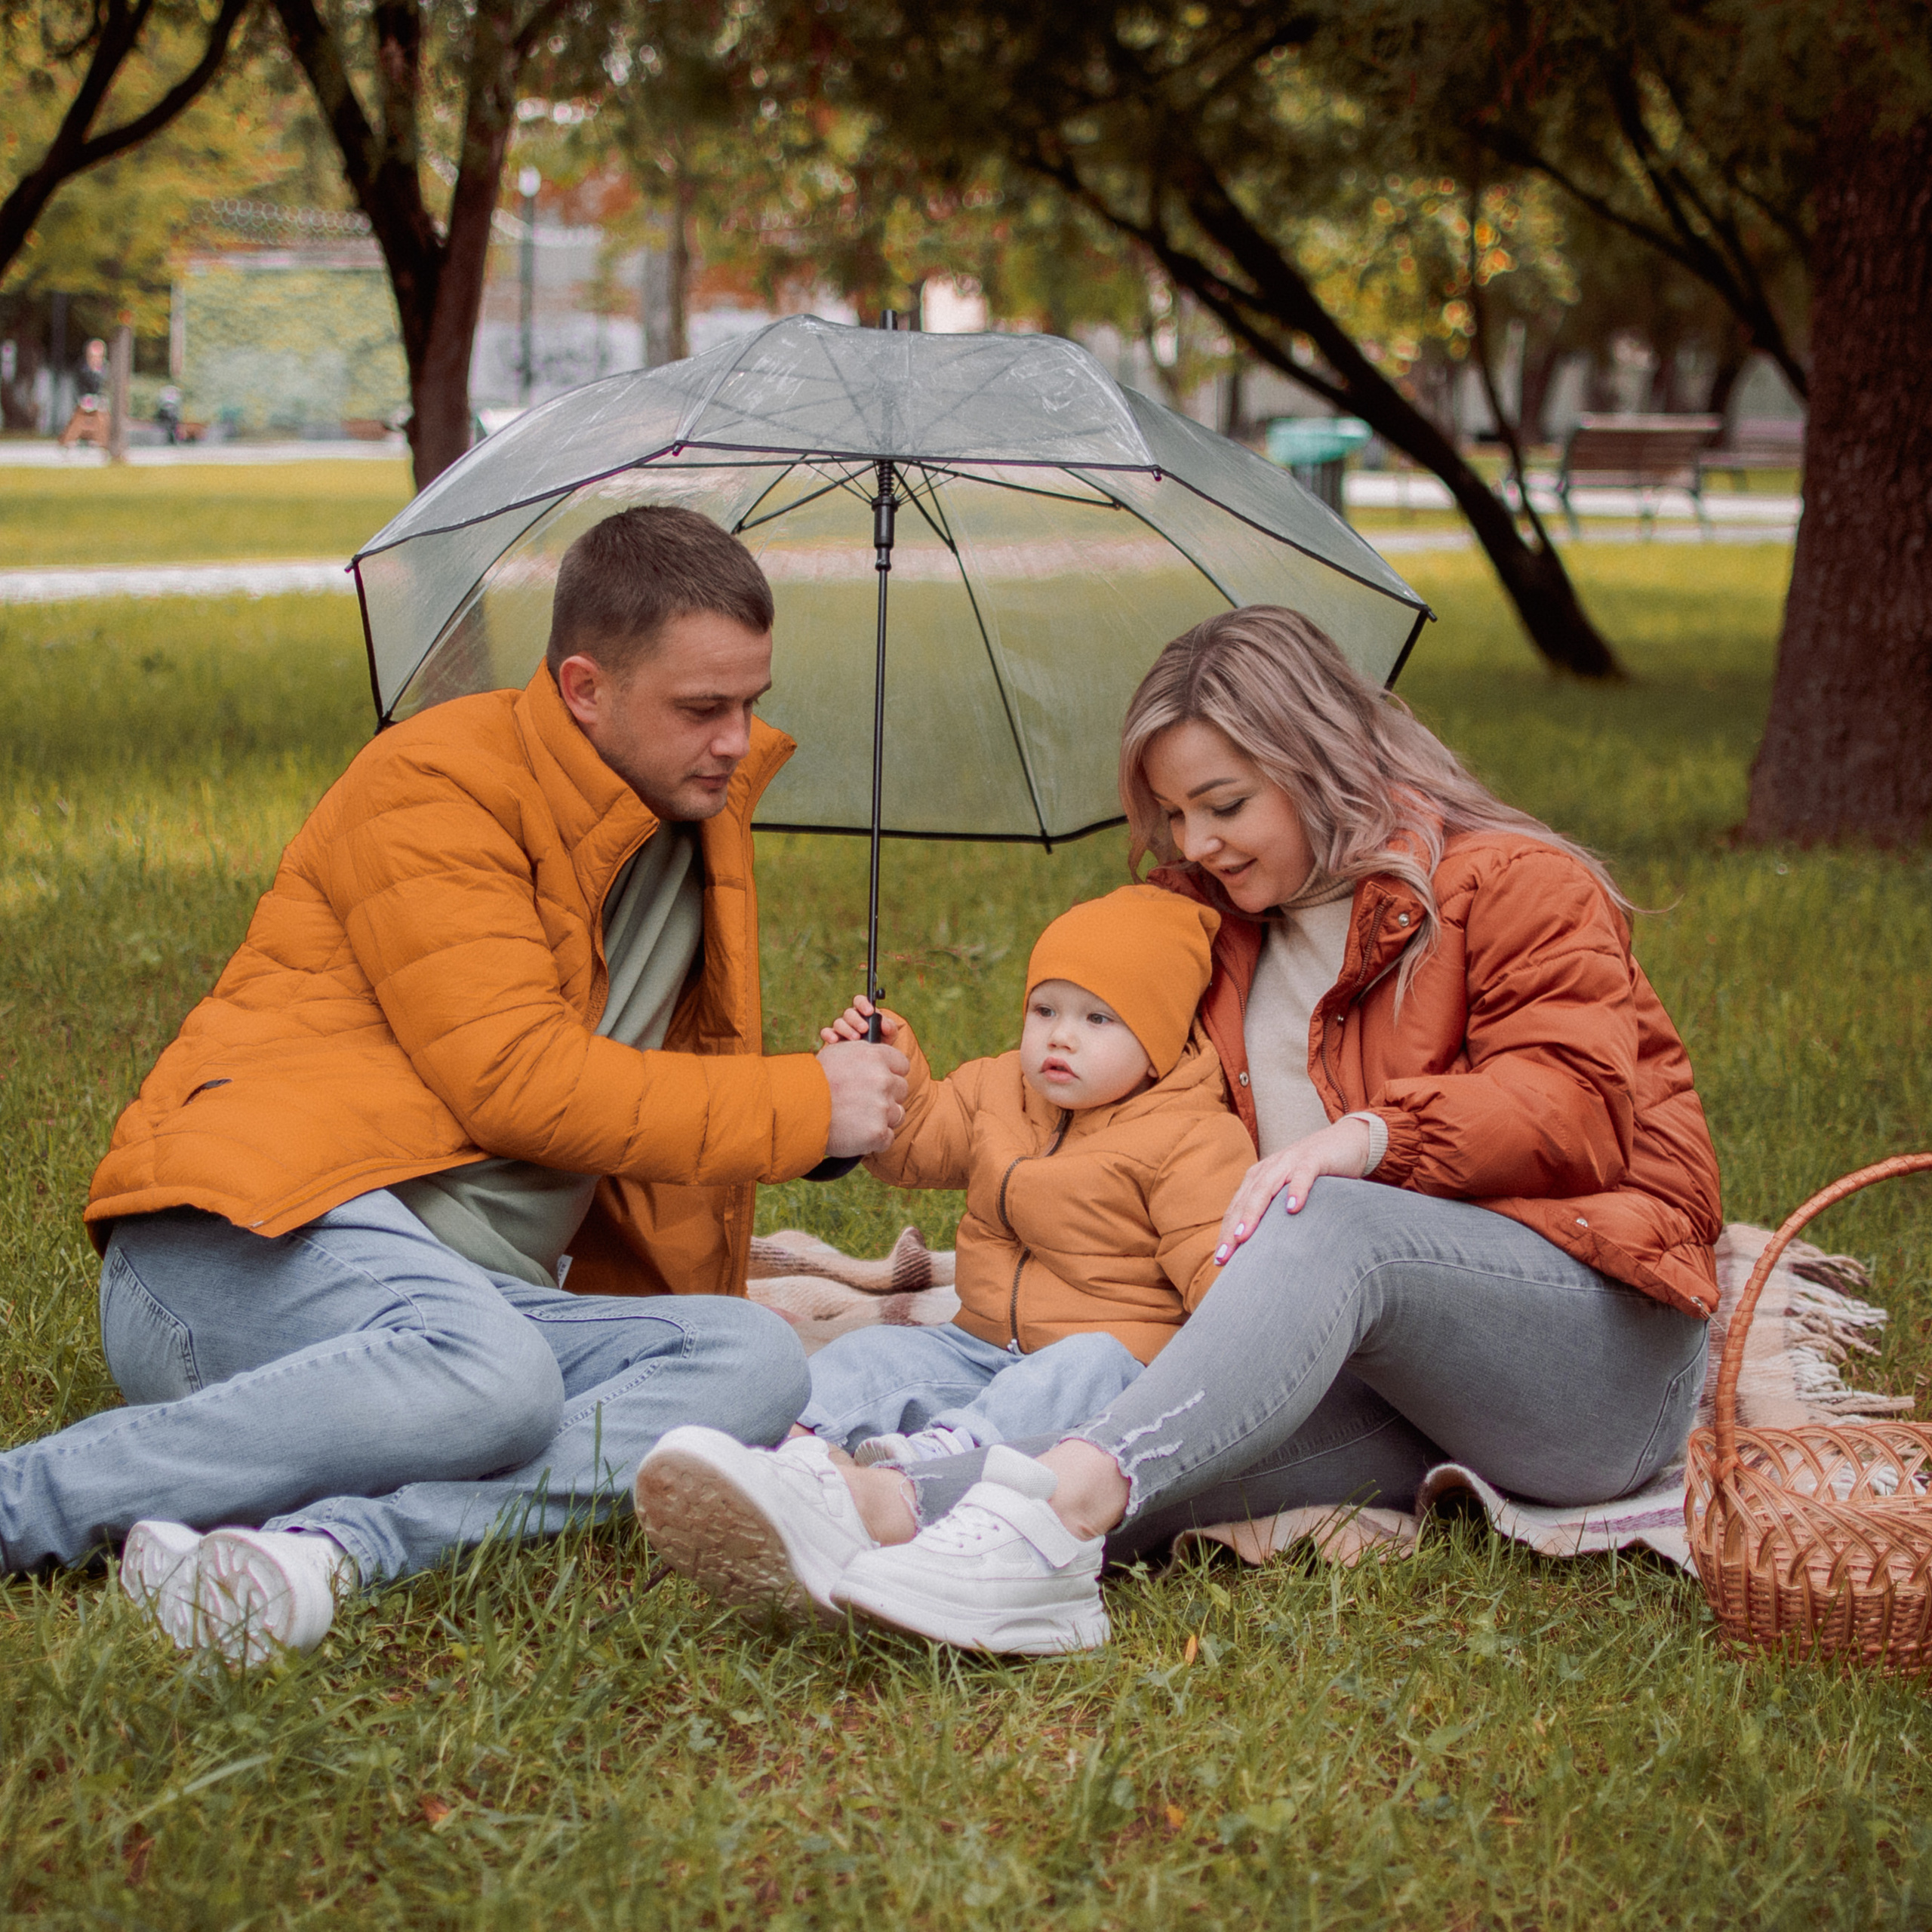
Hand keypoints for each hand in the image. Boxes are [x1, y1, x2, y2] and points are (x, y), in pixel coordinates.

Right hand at [816, 1035, 908, 1156]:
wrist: (793, 1110)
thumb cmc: (812, 1081)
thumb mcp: (838, 1053)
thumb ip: (864, 1054)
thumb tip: (880, 1060)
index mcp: (876, 1056)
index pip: (902, 1066)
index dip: (891, 1075)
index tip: (878, 1083)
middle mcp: (883, 1079)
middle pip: (901, 1090)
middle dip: (886, 1097)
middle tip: (861, 1103)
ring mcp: (882, 1107)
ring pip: (897, 1115)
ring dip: (881, 1119)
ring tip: (855, 1119)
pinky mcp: (878, 1132)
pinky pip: (887, 1138)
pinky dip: (874, 1140)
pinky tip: (855, 1134)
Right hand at [818, 993, 900, 1046]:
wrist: (873, 1058)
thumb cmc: (882, 1041)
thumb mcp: (890, 1034)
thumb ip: (889, 1027)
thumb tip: (884, 1024)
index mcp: (864, 1012)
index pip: (859, 1001)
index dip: (863, 1004)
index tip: (870, 1012)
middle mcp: (851, 1018)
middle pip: (849, 1013)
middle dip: (856, 1020)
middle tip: (864, 1029)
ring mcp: (841, 1027)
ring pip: (838, 1022)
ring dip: (847, 1030)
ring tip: (856, 1039)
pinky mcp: (833, 1038)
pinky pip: (826, 1032)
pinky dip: (829, 1035)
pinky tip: (835, 1041)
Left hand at [1213, 1117, 1373, 1262]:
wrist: (1347, 1141)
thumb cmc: (1317, 1175)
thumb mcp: (1290, 1192)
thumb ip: (1276, 1212)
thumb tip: (1265, 1248)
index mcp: (1259, 1178)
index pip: (1237, 1208)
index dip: (1226, 1233)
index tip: (1220, 1261)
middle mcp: (1269, 1169)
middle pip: (1245, 1201)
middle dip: (1231, 1229)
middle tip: (1223, 1256)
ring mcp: (1289, 1162)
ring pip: (1265, 1188)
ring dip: (1252, 1212)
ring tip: (1242, 1237)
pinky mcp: (1313, 1159)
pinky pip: (1302, 1176)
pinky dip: (1296, 1191)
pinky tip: (1292, 1209)